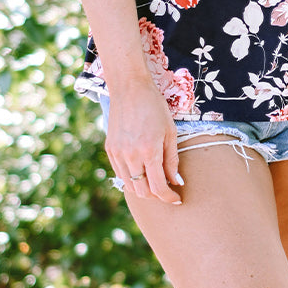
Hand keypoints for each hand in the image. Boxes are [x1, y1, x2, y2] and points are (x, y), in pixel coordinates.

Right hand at [105, 77, 183, 205]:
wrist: (130, 88)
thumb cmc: (155, 107)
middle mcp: (131, 156)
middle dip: (157, 196)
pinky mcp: (110, 150)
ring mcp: (118, 154)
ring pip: (130, 185)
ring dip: (144, 189)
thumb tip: (176, 182)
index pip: (159, 187)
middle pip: (143, 191)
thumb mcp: (170, 132)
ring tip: (155, 182)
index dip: (169, 198)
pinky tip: (142, 171)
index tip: (177, 199)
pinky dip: (132, 178)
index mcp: (149, 151)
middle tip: (168, 191)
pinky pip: (121, 174)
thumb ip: (172, 160)